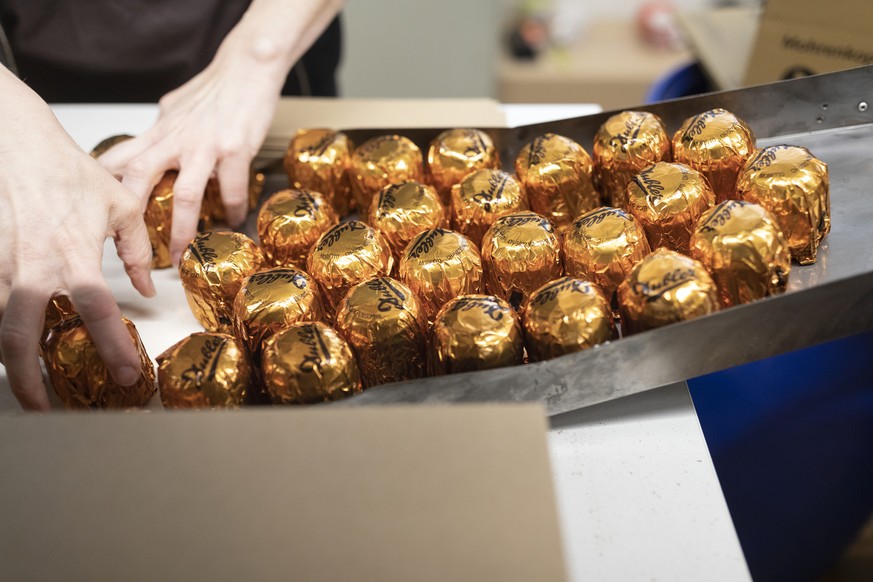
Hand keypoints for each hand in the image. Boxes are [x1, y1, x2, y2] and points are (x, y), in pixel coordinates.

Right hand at [0, 68, 154, 408]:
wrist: (16, 143)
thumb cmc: (69, 170)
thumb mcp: (121, 205)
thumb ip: (138, 251)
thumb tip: (147, 288)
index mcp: (75, 255)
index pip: (98, 313)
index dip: (113, 349)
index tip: (127, 375)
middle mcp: (33, 268)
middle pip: (22, 337)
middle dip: (29, 378)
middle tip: (44, 405)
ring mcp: (2, 265)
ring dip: (6, 360)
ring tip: (22, 386)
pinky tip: (5, 345)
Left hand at [97, 0, 344, 264]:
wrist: (247, 68)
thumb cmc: (214, 87)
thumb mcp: (174, 108)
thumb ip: (161, 132)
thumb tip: (150, 148)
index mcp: (157, 133)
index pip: (118, 162)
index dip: (104, 192)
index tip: (99, 219)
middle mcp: (174, 141)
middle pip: (139, 181)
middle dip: (134, 219)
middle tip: (135, 251)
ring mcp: (204, 146)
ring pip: (186, 195)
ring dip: (184, 230)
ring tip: (185, 254)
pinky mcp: (234, 149)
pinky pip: (232, 189)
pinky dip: (234, 209)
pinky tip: (235, 221)